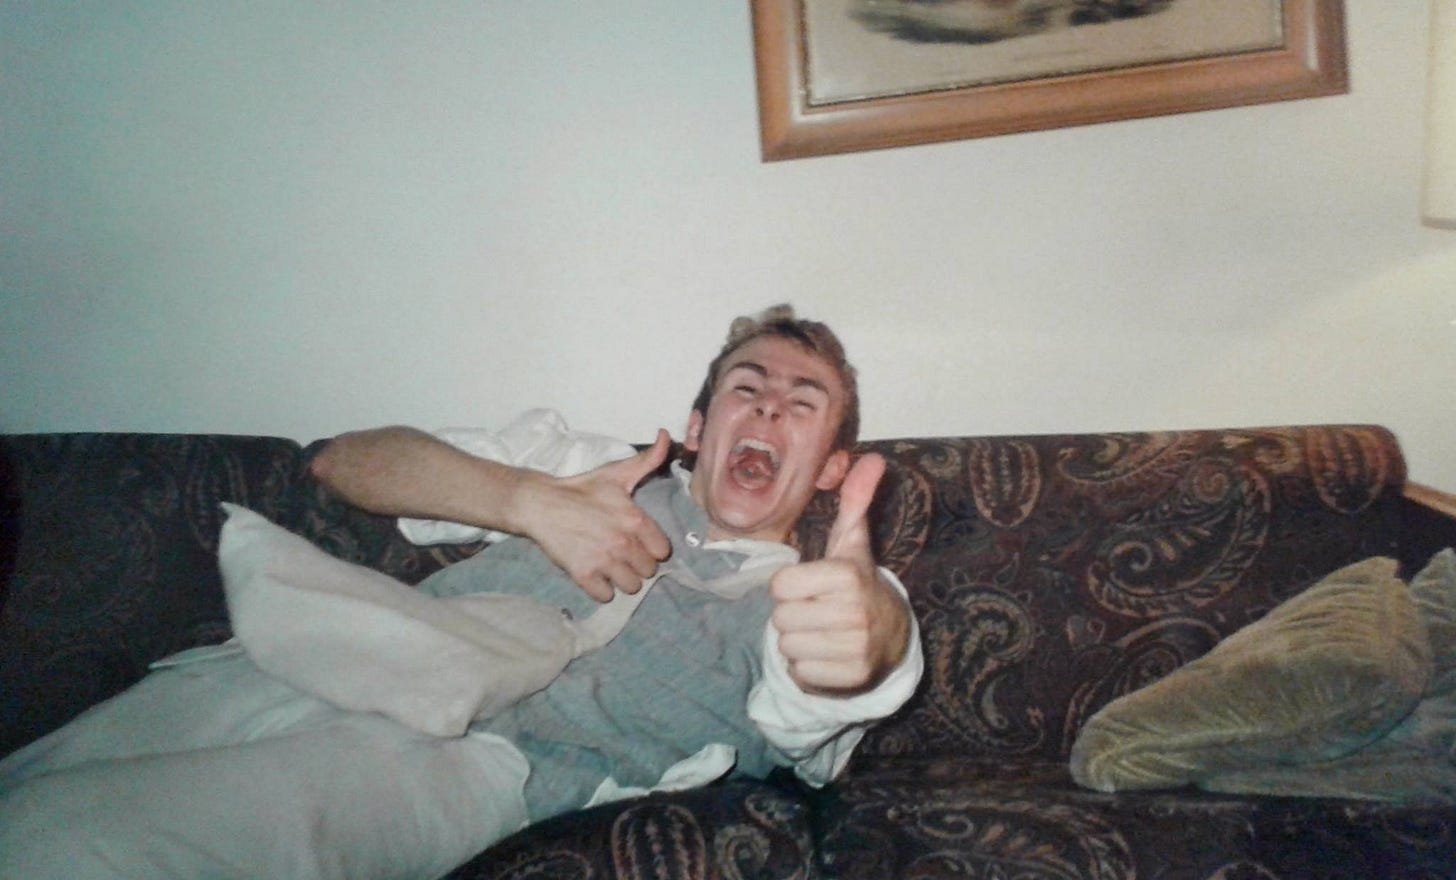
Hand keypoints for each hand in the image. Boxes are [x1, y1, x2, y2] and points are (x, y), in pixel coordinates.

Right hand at [514, 430, 672, 601]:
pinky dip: (602, 590)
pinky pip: (606, 596)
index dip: (652, 547)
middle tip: (623, 553)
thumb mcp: (617, 473)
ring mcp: (603, 561)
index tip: (639, 541)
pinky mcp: (583, 575)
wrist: (542, 503)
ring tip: (612, 566)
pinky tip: (597, 575)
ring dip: (623, 579)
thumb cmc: (582, 488)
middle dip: (638, 563)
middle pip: (648, 571)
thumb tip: (666, 435)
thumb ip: (647, 459)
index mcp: (636, 520)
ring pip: (631, 586)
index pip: (662, 551)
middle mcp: (623, 543)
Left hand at [769, 453, 909, 694]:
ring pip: (787, 647)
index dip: (790, 586)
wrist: (892, 635)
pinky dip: (808, 668)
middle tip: (818, 611)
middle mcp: (854, 613)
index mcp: (847, 576)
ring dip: (798, 642)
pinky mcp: (852, 678)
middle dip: (793, 615)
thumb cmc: (857, 583)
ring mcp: (855, 648)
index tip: (813, 586)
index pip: (779, 586)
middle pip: (780, 619)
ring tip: (823, 633)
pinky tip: (828, 656)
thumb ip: (855, 501)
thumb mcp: (853, 543)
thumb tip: (874, 459)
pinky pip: (800, 674)